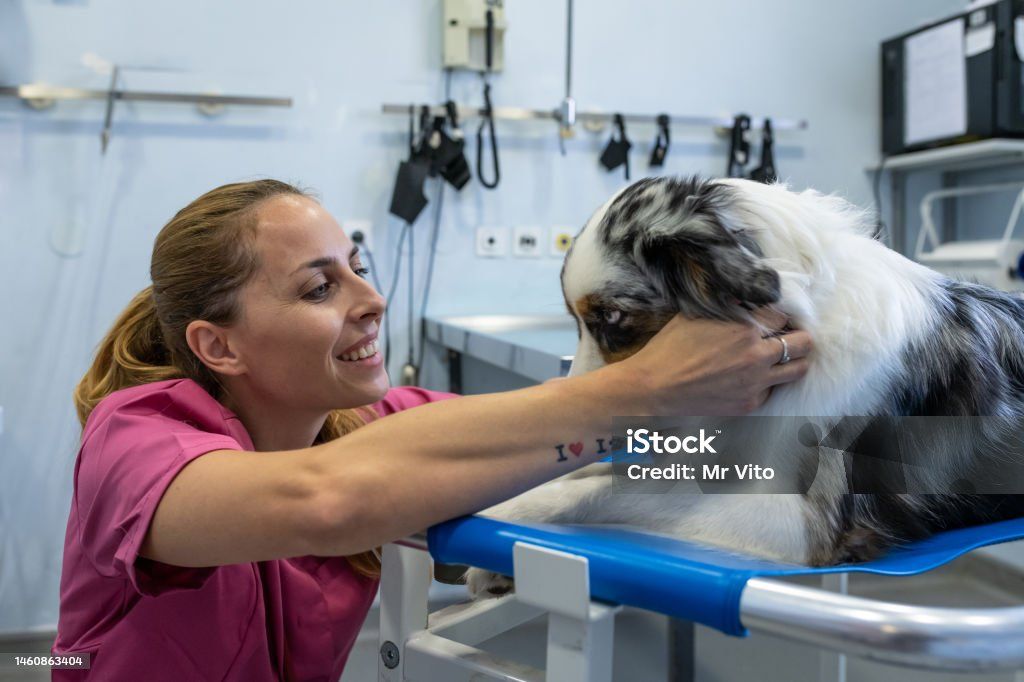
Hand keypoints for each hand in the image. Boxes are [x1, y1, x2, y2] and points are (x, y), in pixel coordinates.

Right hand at [608, 308, 811, 415]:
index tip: (770, 319)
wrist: (654, 386)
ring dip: (795, 360)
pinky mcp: (750, 403)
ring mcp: (756, 383)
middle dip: (798, 336)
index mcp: (745, 328)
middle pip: (803, 342)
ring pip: (799, 369)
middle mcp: (757, 355)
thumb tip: (746, 302)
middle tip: (787, 336)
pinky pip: (772, 390)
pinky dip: (767, 383)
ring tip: (782, 357)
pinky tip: (750, 378)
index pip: (782, 315)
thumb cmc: (669, 348)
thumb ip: (728, 308)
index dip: (775, 315)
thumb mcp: (697, 315)